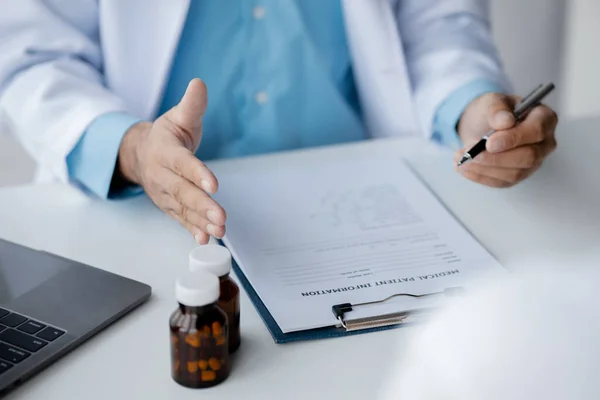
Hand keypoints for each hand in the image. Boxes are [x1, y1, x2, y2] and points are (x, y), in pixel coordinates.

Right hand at [118, 78, 224, 243]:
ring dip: (200, 220)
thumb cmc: (166, 136)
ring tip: (218, 229)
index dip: (197, 174)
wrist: (141, 154)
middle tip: (220, 215)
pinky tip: (205, 238)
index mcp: (165, 151)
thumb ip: (192, 104)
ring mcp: (164, 193)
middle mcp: (162, 175)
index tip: (213, 184)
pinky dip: (192, 230)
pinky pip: (180, 220)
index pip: (182, 163)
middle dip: (201, 204)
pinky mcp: (169, 206)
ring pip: (182, 208)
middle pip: (182, 191)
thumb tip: (199, 84)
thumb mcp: (178, 117)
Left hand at [454, 93, 557, 187]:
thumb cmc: (493, 111)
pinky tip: (464, 167)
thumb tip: (505, 121)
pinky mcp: (518, 175)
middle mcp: (544, 143)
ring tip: (461, 158)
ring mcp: (533, 162)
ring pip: (514, 173)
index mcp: (544, 118)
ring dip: (484, 168)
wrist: (483, 125)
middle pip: (528, 157)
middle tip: (470, 153)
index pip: (536, 131)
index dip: (513, 139)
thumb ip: (498, 109)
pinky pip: (501, 182)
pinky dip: (480, 176)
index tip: (489, 143)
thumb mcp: (492, 101)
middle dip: (496, 158)